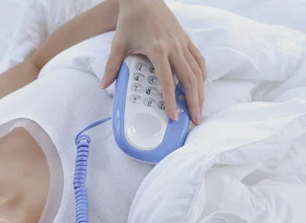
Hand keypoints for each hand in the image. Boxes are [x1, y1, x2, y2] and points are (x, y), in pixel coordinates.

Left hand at [101, 0, 206, 124]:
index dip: (171, 100)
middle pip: (189, 79)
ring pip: (198, 71)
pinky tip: (201, 86)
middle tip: (194, 120)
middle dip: (194, 101)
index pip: (167, 81)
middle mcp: (174, 48)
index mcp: (157, 50)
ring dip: (201, 91)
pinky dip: (202, 74)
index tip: (173, 116)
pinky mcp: (186, 39)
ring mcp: (182, 43)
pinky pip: (199, 59)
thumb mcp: (118, 44)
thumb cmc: (130, 21)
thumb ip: (112, 66)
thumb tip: (104, 86)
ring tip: (199, 108)